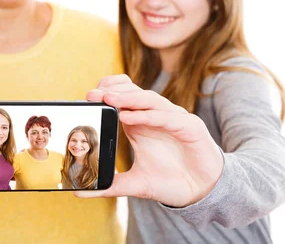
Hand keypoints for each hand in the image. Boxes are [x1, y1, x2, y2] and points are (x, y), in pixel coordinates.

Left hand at [76, 75, 223, 207]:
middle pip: (133, 93)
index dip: (107, 92)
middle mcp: (156, 116)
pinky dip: (148, 115)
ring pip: (149, 100)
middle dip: (112, 91)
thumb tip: (80, 191)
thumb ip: (111, 184)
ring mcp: (173, 119)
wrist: (203, 193)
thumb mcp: (136, 183)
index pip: (123, 96)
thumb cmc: (171, 181)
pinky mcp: (190, 127)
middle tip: (92, 95)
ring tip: (108, 99)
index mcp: (141, 123)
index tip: (87, 97)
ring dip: (128, 98)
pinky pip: (167, 117)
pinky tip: (130, 117)